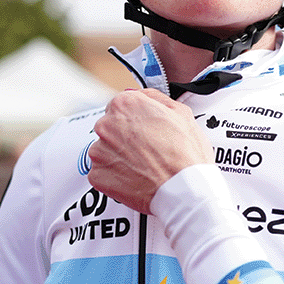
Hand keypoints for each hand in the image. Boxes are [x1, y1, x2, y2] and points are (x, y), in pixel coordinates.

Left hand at [88, 89, 211, 213]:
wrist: (184, 189)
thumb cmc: (186, 155)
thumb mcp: (181, 113)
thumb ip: (154, 98)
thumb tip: (139, 94)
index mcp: (125, 105)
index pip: (120, 106)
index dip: (136, 120)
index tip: (145, 131)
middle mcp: (107, 125)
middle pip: (110, 128)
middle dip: (125, 138)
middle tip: (147, 150)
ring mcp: (100, 151)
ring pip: (105, 150)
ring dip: (119, 157)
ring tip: (143, 166)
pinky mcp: (97, 175)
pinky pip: (102, 173)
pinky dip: (115, 176)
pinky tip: (135, 178)